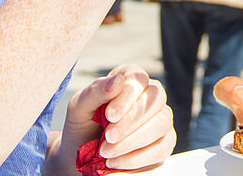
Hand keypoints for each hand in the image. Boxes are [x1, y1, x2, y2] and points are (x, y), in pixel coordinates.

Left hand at [46, 64, 175, 174]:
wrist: (80, 158)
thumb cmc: (83, 127)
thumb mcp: (79, 109)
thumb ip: (95, 92)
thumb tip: (118, 80)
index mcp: (129, 82)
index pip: (139, 79)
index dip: (127, 96)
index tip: (110, 115)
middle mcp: (150, 98)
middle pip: (156, 99)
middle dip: (131, 120)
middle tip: (108, 137)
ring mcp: (161, 120)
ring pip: (161, 124)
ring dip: (132, 142)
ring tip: (106, 153)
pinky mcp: (163, 145)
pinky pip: (160, 150)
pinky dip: (135, 159)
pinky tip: (115, 163)